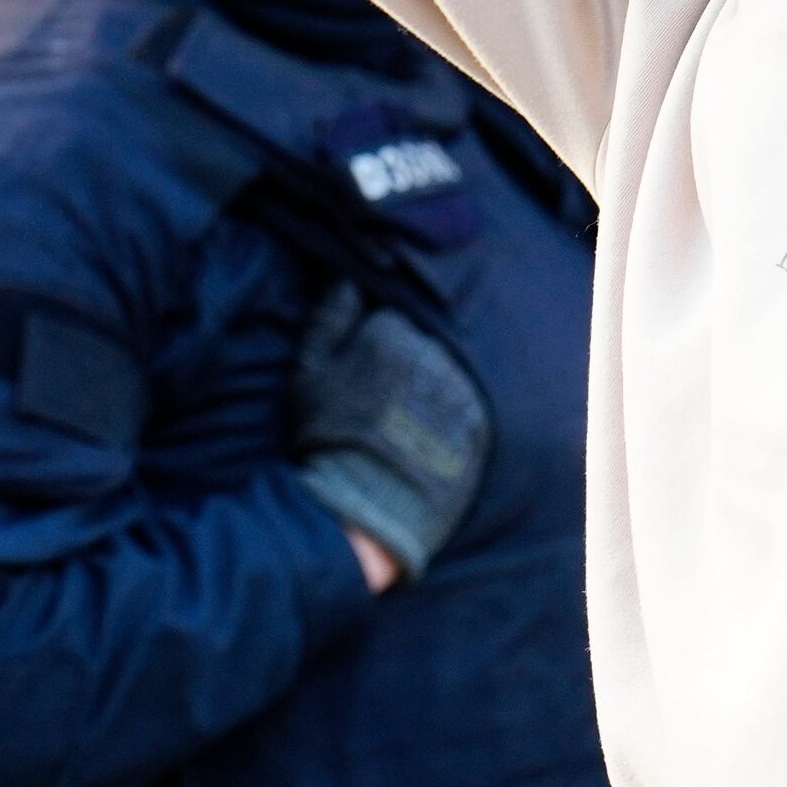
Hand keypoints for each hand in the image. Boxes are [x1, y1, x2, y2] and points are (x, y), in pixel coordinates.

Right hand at [289, 293, 493, 582]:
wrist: (366, 506)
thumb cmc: (327, 436)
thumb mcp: (307, 374)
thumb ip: (328, 320)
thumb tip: (345, 280)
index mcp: (390, 333)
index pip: (390, 318)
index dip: (373, 341)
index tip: (362, 367)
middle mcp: (432, 352)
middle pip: (422, 340)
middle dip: (405, 359)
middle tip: (384, 395)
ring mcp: (459, 386)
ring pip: (445, 368)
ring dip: (429, 384)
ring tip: (405, 418)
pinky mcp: (479, 420)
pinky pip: (465, 400)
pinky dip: (449, 411)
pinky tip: (427, 434)